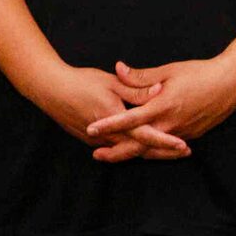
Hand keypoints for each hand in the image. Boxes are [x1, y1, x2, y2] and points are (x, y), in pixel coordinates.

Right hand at [25, 62, 178, 160]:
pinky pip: (117, 148)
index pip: (145, 135)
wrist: (50, 89)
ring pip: (129, 151)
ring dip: (150, 152)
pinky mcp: (92, 141)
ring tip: (171, 151)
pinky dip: (134, 149)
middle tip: (185, 151)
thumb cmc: (81, 82)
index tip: (183, 145)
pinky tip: (146, 147)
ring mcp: (98, 141)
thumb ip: (136, 89)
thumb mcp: (112, 82)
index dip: (165, 141)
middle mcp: (108, 135)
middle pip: (140, 150)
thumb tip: (160, 89)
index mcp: (115, 120)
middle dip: (164, 152)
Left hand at [88, 56, 235, 159]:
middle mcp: (171, 124)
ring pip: (153, 149)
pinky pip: (166, 146)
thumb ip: (141, 76)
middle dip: (116, 152)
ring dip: (133, 153)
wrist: (232, 83)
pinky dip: (152, 149)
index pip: (130, 119)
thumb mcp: (169, 70)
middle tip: (96, 155)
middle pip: (138, 146)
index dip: (109, 124)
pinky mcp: (190, 135)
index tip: (91, 127)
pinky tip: (141, 147)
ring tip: (114, 154)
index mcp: (163, 106)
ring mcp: (181, 133)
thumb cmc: (201, 73)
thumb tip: (119, 69)